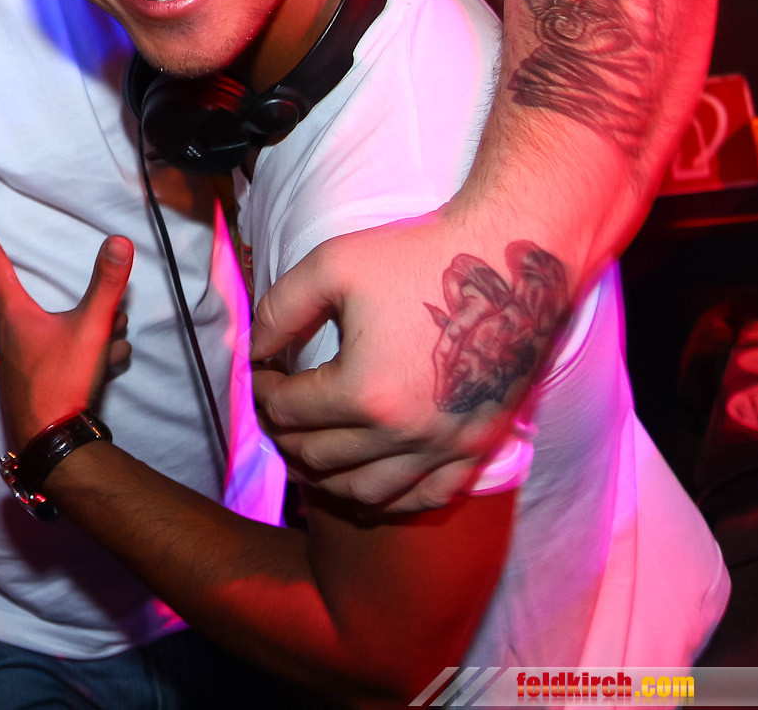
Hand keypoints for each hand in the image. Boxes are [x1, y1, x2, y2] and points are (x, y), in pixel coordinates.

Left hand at [0, 203, 133, 447]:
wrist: (52, 441)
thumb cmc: (63, 384)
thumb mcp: (90, 329)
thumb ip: (107, 285)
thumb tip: (119, 242)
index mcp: (14, 314)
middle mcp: (5, 334)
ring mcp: (12, 360)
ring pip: (25, 328)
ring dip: (52, 322)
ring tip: (92, 330)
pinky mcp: (26, 381)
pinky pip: (52, 355)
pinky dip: (81, 352)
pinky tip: (111, 361)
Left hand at [250, 208, 568, 511]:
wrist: (505, 261)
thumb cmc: (416, 258)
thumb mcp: (332, 266)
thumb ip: (280, 310)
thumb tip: (253, 350)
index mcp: (364, 391)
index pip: (289, 411)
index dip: (264, 393)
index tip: (262, 375)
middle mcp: (404, 433)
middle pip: (319, 457)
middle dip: (285, 436)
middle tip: (276, 414)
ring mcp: (445, 446)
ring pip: (366, 492)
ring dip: (325, 480)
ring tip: (308, 454)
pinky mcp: (478, 447)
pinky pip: (426, 498)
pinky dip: (389, 500)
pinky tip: (367, 485)